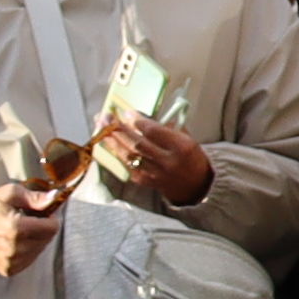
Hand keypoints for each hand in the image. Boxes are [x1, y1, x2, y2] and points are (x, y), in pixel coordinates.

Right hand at [0, 182, 60, 274]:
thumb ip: (34, 198)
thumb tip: (54, 198)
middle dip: (42, 227)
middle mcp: (14, 249)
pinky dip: (27, 249)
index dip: (50, 216)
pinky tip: (14, 240)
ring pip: (40, 249)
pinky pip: (29, 259)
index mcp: (15, 229)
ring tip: (18, 228)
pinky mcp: (7, 269)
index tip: (40, 211)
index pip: (52, 228)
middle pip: (47, 239)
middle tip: (26, 218)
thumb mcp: (9, 193)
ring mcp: (10, 262)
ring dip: (35, 238)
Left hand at [97, 111, 214, 203]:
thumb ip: (167, 128)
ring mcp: (156, 174)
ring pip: (129, 155)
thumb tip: (143, 117)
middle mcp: (168, 161)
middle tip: (106, 117)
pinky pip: (127, 166)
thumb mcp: (187, 139)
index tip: (126, 112)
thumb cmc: (191, 157)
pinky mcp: (146, 182)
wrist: (197, 186)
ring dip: (113, 141)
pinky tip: (109, 145)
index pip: (155, 132)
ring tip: (102, 128)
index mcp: (182, 147)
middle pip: (138, 143)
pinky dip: (117, 154)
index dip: (138, 121)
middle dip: (119, 129)